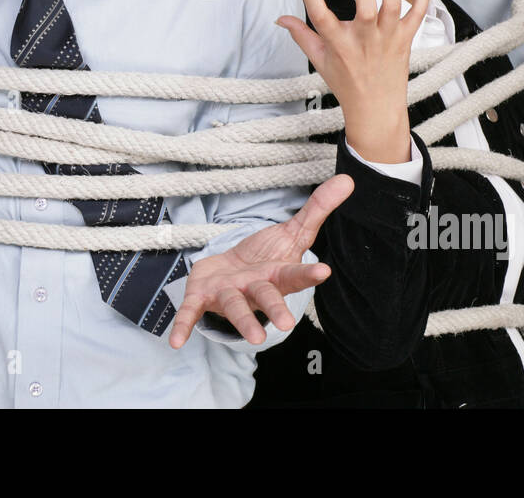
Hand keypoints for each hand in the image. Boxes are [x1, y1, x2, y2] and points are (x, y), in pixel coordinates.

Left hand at [169, 173, 354, 348]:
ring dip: (241, 320)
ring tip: (253, 339)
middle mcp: (255, 288)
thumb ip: (317, 209)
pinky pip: (192, 312)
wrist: (229, 271)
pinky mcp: (203, 297)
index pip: (296, 273)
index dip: (308, 273)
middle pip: (267, 296)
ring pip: (236, 306)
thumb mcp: (291, 233)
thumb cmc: (264, 258)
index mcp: (277, 274)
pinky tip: (175, 341)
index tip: (323, 271)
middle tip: (287, 324)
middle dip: (275, 307)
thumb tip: (348, 181)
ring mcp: (229, 295)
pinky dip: (184, 325)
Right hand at [276, 0, 427, 162]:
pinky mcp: (405, 39)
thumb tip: (280, 19)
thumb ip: (300, 35)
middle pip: (366, 7)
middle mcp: (364, 40)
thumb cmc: (346, 84)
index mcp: (339, 44)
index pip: (320, 16)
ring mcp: (387, 39)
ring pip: (392, 5)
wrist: (376, 108)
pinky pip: (418, 14)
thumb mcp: (319, 60)